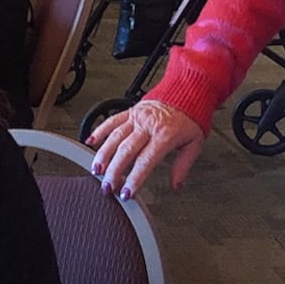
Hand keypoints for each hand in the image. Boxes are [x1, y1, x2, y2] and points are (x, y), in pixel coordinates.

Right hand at [89, 97, 205, 196]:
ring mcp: (137, 117)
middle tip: (108, 186)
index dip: (134, 178)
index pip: (145, 160)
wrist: (186, 91)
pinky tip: (91, 141)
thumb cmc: (189, 117)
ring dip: (103, 155)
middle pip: (126, 150)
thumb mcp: (194, 144)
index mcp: (165, 135)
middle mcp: (148, 125)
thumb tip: (176, 186)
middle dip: (114, 171)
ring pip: (115, 136)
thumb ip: (183, 166)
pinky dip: (99, 131)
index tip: (127, 192)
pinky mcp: (130, 111)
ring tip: (96, 170)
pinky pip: (112, 120)